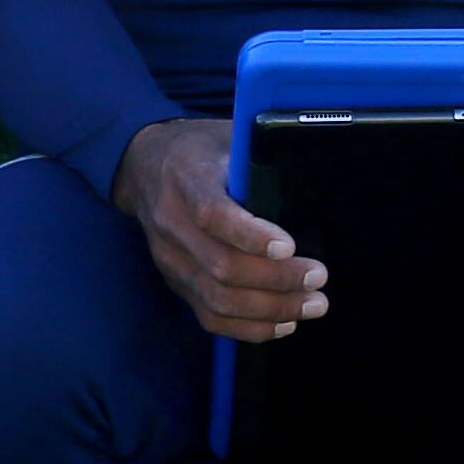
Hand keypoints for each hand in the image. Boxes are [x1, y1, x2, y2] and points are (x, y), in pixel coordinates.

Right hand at [112, 118, 327, 340]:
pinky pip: (209, 316)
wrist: (145, 166)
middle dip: (277, 279)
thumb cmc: (200, 151)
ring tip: (312, 304)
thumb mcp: (226, 137)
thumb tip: (311, 177)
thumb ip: (259, 156)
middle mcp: (170, 222)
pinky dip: (249, 327)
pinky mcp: (174, 280)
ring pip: (218, 298)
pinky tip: (283, 323)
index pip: (211, 214)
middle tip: (319, 278)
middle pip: (221, 266)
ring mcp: (169, 257)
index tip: (290, 246)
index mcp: (185, 178)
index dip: (250, 235)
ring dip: (270, 309)